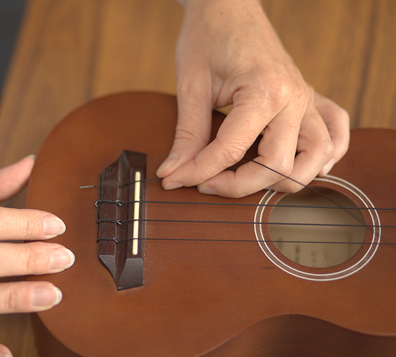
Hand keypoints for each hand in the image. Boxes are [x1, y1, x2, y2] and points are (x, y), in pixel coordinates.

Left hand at [157, 0, 349, 196]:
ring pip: (315, 159)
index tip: (175, 179)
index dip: (198, 171)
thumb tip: (174, 172)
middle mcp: (295, 98)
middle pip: (277, 167)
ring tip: (247, 178)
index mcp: (264, 91)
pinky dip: (325, 155)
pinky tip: (302, 164)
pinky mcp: (309, 98)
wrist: (228, 6)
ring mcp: (307, 98)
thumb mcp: (191, 86)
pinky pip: (336, 132)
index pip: (230, 151)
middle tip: (204, 180)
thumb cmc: (208, 37)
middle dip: (237, 184)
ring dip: (284, 179)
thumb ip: (187, 134)